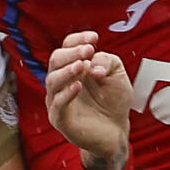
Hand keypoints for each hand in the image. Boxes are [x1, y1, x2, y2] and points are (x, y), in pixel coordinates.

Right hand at [46, 32, 130, 169]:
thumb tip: (92, 64)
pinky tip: (78, 86)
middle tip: (88, 51)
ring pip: (52, 80)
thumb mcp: (117, 74)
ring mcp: (58, 100)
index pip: (67, 47)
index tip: (94, 37)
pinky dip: (66, 94)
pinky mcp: (60, 119)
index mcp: (72, 67)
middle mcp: (61, 81)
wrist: (116, 132)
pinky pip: (58, 104)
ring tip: (82, 65)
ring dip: (67, 70)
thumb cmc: (113, 101)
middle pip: (56, 60)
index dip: (78, 39)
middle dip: (72, 53)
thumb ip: (107, 61)